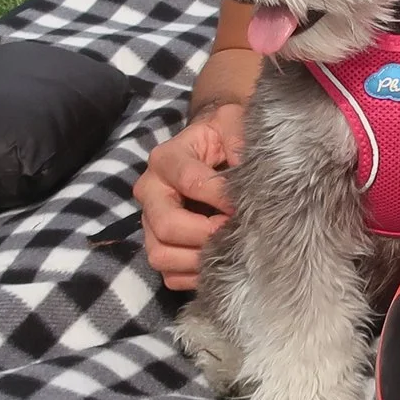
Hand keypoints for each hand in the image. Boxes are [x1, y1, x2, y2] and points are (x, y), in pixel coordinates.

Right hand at [134, 101, 246, 289]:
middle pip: (166, 224)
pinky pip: (169, 274)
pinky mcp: (159, 245)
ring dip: (197, 258)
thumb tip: (250, 175)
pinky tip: (218, 263)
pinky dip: (193, 275)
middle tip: (235, 231)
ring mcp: (150, 222)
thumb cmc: (224, 136)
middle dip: (205, 233)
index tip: (245, 205)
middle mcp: (150, 190)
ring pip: (160, 254)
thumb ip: (239, 139)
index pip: (190, 183)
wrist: (214, 148)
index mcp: (166, 158)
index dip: (220, 198)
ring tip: (227, 249)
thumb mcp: (232, 124)